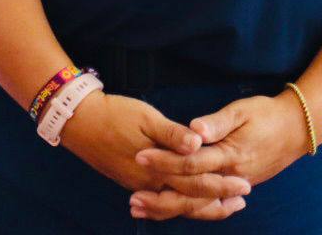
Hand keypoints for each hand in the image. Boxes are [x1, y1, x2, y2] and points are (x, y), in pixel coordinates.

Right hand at [59, 91, 250, 219]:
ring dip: (200, 207)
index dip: (221, 185)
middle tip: (242, 200)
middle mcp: (149, 183)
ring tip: (221, 205)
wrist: (77, 121)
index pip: (196, 183)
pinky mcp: (130, 181)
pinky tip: (186, 200)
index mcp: (157, 168)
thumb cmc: (113, 114)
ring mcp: (138, 185)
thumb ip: (173, 133)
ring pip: (175, 205)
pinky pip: (161, 201)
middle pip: (189, 201)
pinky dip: (178, 204)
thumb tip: (199, 143)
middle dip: (217, 201)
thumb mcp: (145, 117)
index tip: (244, 184)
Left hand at [131, 91, 308, 220]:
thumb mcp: (241, 110)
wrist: (297, 129)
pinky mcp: (235, 186)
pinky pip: (209, 204)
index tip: (139, 156)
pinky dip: (188, 208)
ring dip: (169, 208)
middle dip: (161, 196)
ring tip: (141, 208)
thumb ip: (217, 122)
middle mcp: (231, 177)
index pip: (191, 163)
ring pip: (199, 204)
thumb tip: (195, 130)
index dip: (164, 160)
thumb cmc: (266, 114)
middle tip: (132, 198)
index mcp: (230, 156)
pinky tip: (167, 209)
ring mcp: (234, 185)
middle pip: (191, 192)